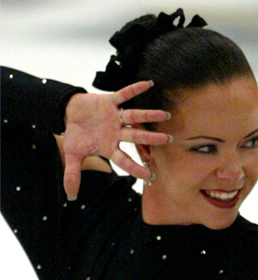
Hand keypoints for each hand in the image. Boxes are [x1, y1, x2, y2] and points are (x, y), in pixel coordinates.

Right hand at [62, 80, 169, 199]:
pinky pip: (124, 94)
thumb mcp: (72, 155)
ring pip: (134, 116)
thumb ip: (72, 175)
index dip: (135, 168)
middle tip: (167, 140)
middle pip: (136, 136)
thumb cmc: (75, 135)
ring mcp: (115, 117)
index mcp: (109, 147)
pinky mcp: (110, 102)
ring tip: (164, 114)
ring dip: (148, 115)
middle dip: (151, 139)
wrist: (69, 113)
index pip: (124, 160)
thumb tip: (70, 196)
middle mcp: (116, 133)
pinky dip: (135, 89)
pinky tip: (149, 83)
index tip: (149, 175)